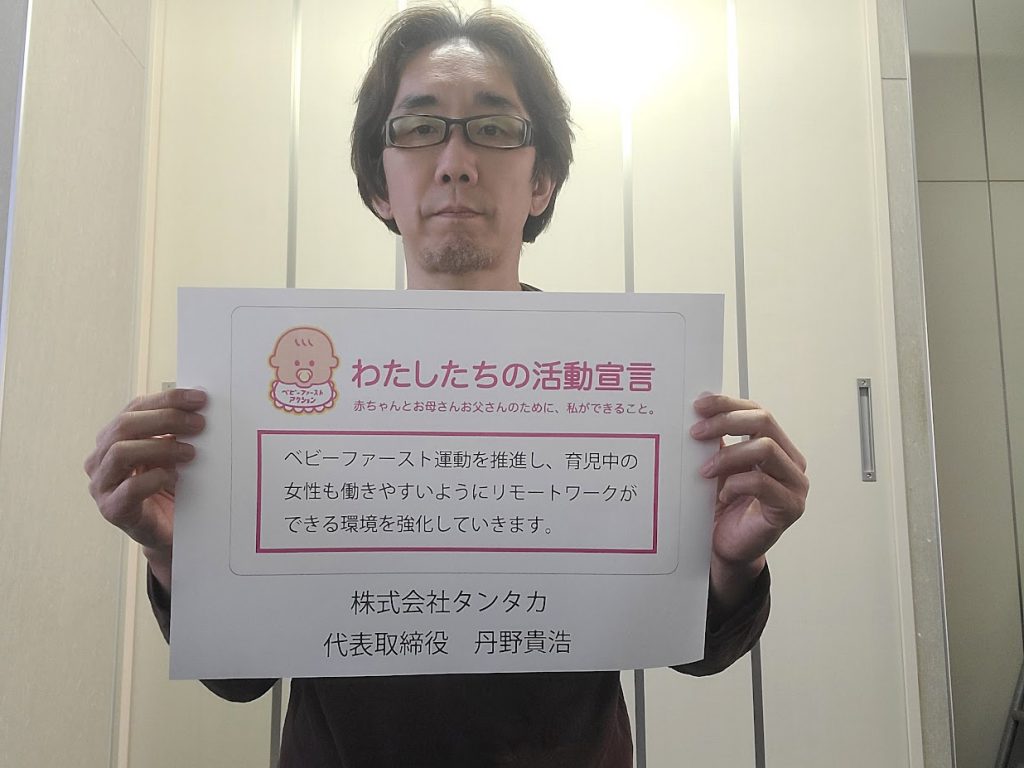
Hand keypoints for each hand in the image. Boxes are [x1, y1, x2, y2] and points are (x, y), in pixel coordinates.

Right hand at [84, 388, 206, 589]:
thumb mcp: (174, 453)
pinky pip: (129, 488)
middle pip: (124, 426)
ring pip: (120, 452)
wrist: (170, 532)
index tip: (199, 398)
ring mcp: (102, 485)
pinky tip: (173, 477)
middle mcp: (100, 459)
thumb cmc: (171, 488)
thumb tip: (199, 405)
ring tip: (191, 453)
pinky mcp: (112, 509)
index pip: (135, 408)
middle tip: (199, 423)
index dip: (167, 399)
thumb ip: (176, 431)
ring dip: (160, 447)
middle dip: (166, 418)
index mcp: (113, 438)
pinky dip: (154, 478)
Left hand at [690, 394, 808, 608]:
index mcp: (776, 446)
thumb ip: (714, 442)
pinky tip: (723, 493)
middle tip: (696, 432)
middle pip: (764, 421)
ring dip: (728, 455)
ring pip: (766, 448)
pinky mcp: (789, 507)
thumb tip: (696, 413)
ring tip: (704, 470)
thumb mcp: (716, 467)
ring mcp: (794, 484)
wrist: (726, 548)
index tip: (699, 405)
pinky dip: (738, 483)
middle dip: (726, 421)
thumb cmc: (723, 508)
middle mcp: (790, 461)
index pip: (756, 411)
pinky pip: (764, 483)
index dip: (728, 404)